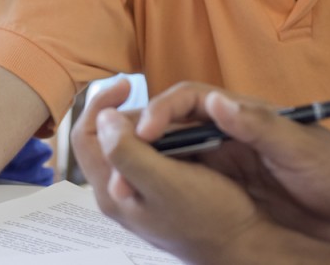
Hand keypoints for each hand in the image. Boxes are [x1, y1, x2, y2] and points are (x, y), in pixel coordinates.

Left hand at [72, 79, 271, 261]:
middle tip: (162, 112)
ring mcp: (137, 192)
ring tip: (177, 125)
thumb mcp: (165, 182)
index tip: (128, 85)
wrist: (244, 244)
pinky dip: (163, 138)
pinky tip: (184, 139)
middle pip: (108, 137)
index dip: (101, 104)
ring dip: (150, 126)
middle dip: (131, 115)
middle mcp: (118, 191)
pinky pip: (151, 153)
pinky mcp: (158, 190)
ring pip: (131, 143)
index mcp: (111, 190)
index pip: (85, 135)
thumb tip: (103, 117)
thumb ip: (127, 152)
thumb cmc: (209, 217)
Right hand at [131, 83, 329, 244]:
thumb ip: (260, 125)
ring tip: (122, 181)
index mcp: (241, 113)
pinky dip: (160, 184)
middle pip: (170, 124)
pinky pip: (182, 181)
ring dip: (144, 161)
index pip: (188, 99)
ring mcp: (222, 162)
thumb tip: (216, 102)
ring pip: (170, 154)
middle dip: (139, 134)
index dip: (160, 110)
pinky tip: (144, 198)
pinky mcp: (223, 190)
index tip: (143, 130)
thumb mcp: (300, 147)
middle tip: (117, 155)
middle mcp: (226, 133)